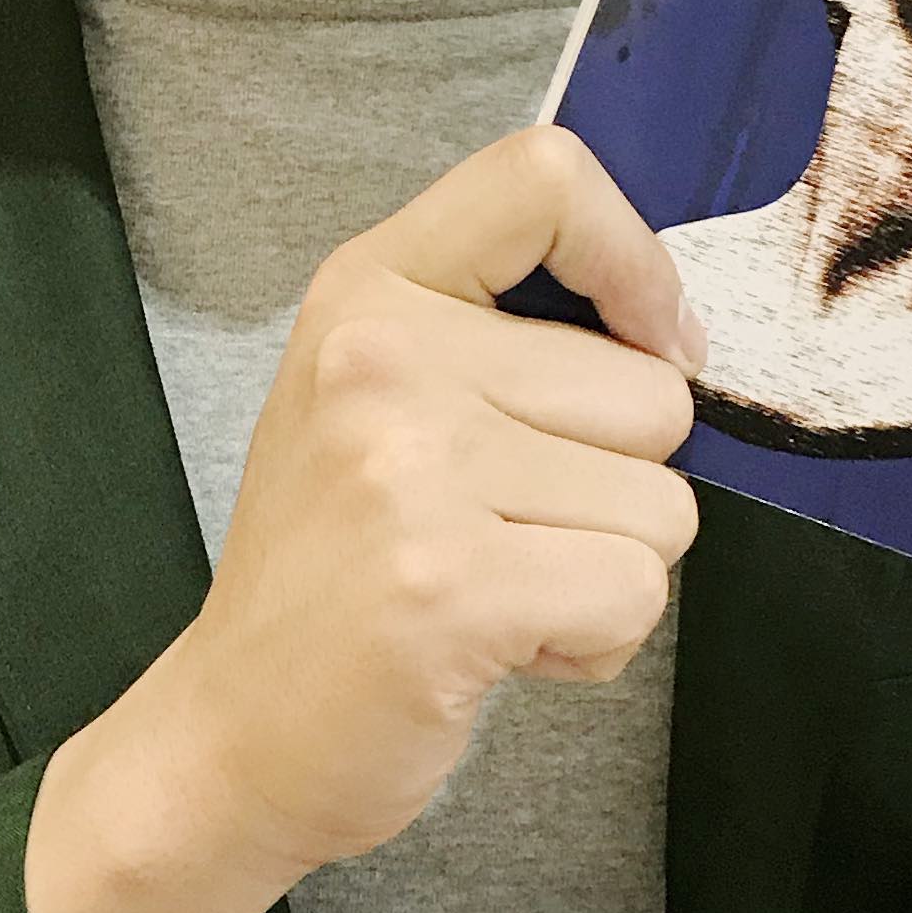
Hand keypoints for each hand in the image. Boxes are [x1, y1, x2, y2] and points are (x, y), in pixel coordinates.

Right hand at [27, 130, 700, 912]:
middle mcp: (383, 357)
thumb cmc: (336, 570)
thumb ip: (504, 340)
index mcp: (368, 289)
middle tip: (501, 534)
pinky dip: (594, 642)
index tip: (645, 349)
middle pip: (652, 390)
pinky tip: (498, 648)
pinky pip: (634, 592)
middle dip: (616, 483)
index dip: (636, 262)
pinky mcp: (450, 586)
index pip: (547, 176)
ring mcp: (411, 471)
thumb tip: (681, 343)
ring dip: (604, 570)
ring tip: (493, 589)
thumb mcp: (379, 399)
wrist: (230, 736)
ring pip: (661, 505)